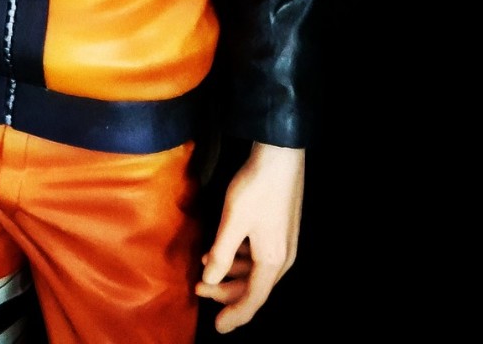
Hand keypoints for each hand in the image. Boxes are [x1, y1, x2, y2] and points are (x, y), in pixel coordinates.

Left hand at [196, 143, 303, 332]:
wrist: (280, 156)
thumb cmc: (256, 188)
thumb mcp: (232, 222)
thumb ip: (221, 255)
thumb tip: (211, 280)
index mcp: (273, 261)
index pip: (254, 300)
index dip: (235, 315)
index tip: (219, 327)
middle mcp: (283, 258)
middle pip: (254, 287)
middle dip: (225, 292)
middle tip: (198, 290)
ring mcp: (284, 244)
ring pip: (256, 271)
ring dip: (230, 273)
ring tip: (204, 269)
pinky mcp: (280, 230)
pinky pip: (259, 256)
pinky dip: (239, 258)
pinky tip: (220, 249)